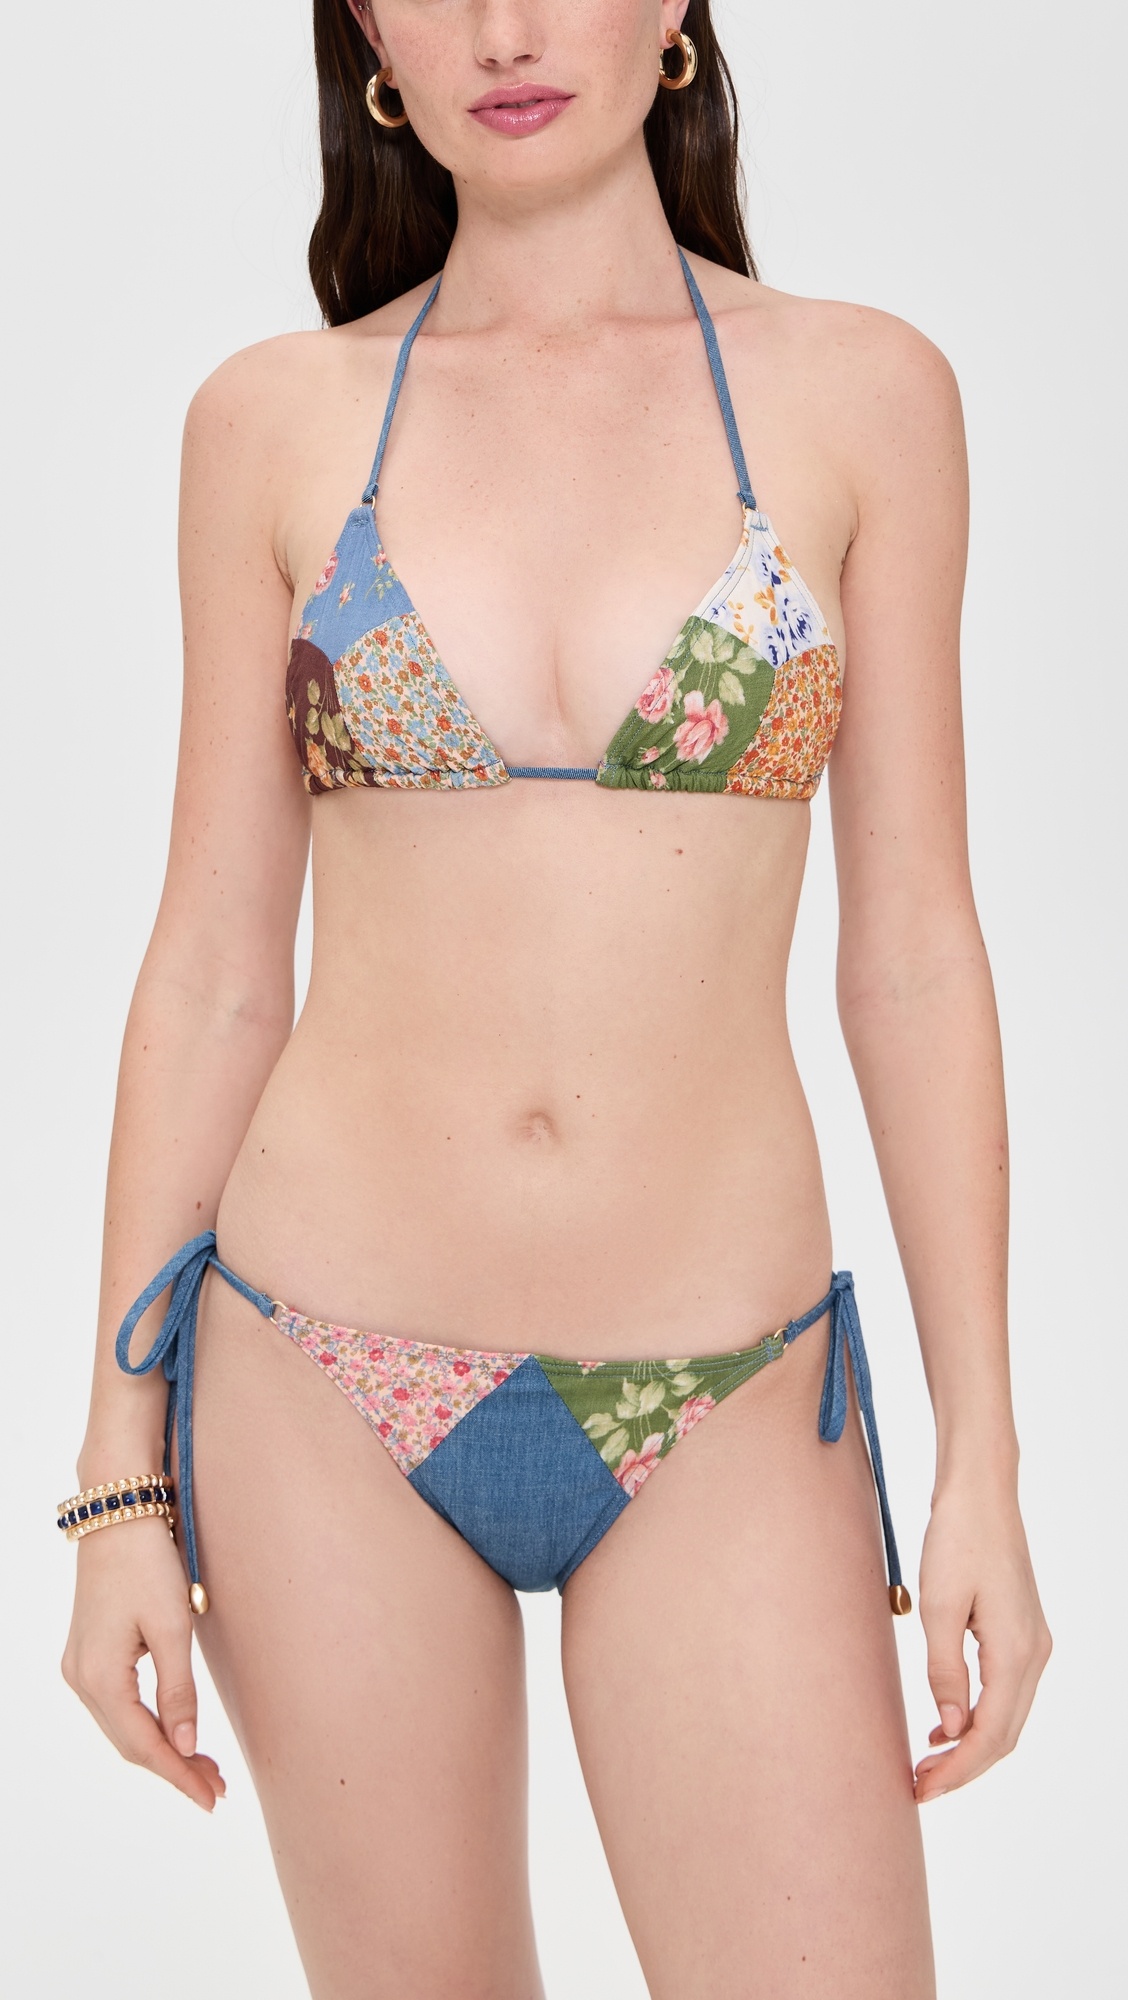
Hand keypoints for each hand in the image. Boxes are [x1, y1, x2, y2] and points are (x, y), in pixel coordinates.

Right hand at [61, 1520, 225, 1809]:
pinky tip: (175, 1730)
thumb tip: (187, 1744)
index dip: (179, 1776)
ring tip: (205, 1766)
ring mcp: (80, 1665)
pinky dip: (147, 1723)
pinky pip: (118, 1705)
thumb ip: (178, 1691)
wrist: (117, 1512)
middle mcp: (80, 1679)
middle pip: (130, 1742)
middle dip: (174, 1767)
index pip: (144, 1745)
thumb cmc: (148, 1564)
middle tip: (217, 1787)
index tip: (212, 1798)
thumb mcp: (172, 1628)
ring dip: (163, 1747)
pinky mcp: (89, 1652)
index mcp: (99, 1678)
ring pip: (123, 1726)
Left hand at [914, 1469, 1050, 1800]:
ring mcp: (1033, 1644)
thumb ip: (944, 1670)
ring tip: (927, 1762)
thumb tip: (950, 1728)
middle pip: (1004, 1735)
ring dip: (970, 1745)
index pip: (990, 1735)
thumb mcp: (939, 1605)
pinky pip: (1004, 1691)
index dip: (957, 1771)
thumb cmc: (958, 1538)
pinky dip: (978, 1716)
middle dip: (963, 1767)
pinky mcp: (1022, 1632)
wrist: (981, 1493)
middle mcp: (1034, 1655)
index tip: (921, 1789)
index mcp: (1016, 1653)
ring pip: (1007, 1716)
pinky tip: (946, 1723)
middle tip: (918, 1785)